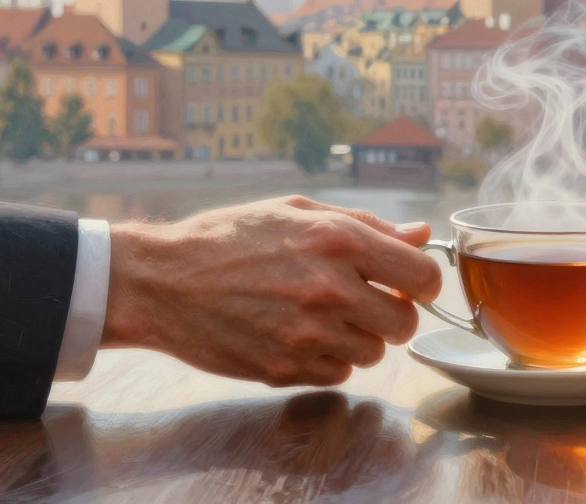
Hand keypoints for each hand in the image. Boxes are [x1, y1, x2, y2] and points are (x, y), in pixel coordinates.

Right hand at [101, 195, 438, 386]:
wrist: (163, 282)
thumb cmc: (230, 238)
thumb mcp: (298, 212)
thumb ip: (368, 225)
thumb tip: (421, 236)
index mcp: (338, 241)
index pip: (422, 276)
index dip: (422, 282)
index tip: (408, 283)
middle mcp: (329, 289)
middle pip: (405, 324)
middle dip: (393, 313)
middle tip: (365, 301)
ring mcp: (307, 335)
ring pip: (374, 353)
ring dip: (360, 338)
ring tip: (322, 315)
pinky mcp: (286, 368)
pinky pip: (338, 373)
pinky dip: (329, 359)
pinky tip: (299, 335)